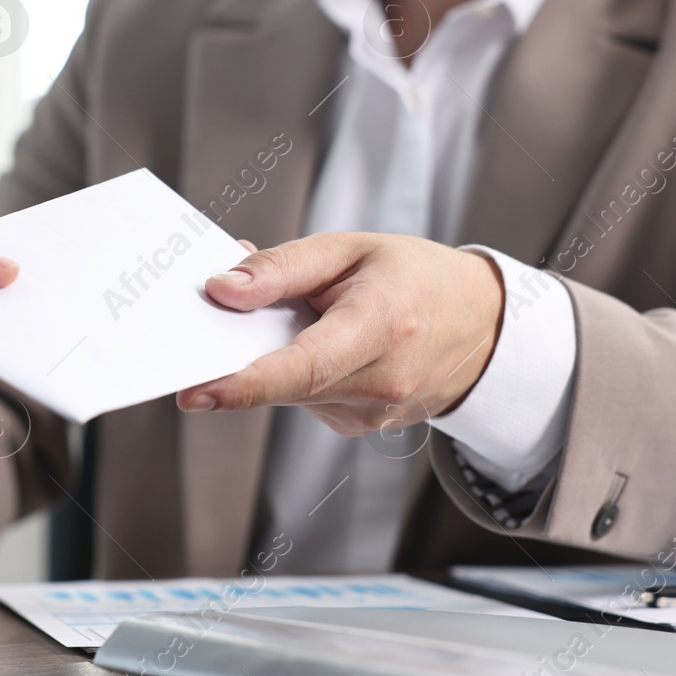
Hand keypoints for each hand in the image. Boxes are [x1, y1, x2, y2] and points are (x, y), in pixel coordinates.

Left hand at [174, 233, 503, 435]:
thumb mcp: (350, 248)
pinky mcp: (360, 426)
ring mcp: (373, 413)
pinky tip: (313, 342)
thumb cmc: (414, 277)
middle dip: (239, 358)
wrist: (480, 325)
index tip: (194, 391)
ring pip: (291, 392)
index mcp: (382, 326)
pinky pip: (305, 399)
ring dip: (271, 359)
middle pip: (286, 383)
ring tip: (296, 316)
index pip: (303, 367)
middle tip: (211, 323)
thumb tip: (221, 289)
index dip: (244, 384)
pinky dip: (292, 372)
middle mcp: (381, 382)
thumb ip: (281, 267)